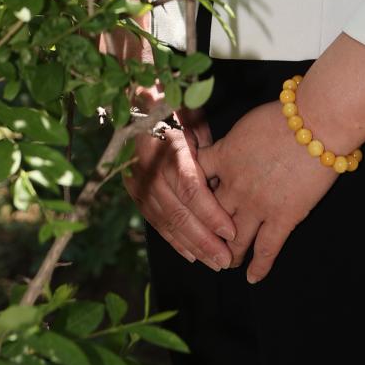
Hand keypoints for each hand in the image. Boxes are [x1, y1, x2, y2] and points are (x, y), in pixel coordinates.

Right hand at [123, 101, 237, 269]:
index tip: (231, 231)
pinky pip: (156, 221)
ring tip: (214, 263)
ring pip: (166, 221)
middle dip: (204, 239)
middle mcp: (149, 167)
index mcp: (167, 145)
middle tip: (226, 259)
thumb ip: (208, 148)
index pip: (190, 188)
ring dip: (192, 246)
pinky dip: (175, 240)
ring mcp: (138, 182)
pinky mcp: (134, 192)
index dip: (210, 213)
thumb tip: (228, 178)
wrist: (135, 101)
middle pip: (178, 211)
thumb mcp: (194, 117)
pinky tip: (192, 255)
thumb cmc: (175, 106)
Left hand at [196, 98, 336, 283]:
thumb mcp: (247, 123)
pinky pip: (266, 249)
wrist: (316, 122)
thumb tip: (229, 151)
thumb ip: (233, 143)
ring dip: (228, 255)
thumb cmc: (285, 113)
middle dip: (204, 233)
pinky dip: (258, 267)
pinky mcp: (283, 218)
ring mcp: (257, 205)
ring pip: (233, 242)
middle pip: (209, 217)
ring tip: (226, 263)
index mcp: (224, 157)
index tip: (189, 203)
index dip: (190, 194)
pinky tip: (253, 278)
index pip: (194, 181)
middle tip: (202, 244)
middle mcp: (235, 185)